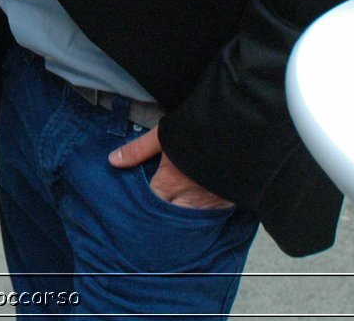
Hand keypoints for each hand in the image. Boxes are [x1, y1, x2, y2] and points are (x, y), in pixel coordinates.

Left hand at [108, 125, 232, 209]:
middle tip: (154, 219)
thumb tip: (113, 161)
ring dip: (182, 220)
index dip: (142, 208)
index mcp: (169, 185)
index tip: (136, 210)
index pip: (149, 205)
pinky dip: (203, 216)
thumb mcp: (164, 136)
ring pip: (190, 222)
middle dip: (161, 220)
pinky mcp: (227, 204)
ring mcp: (210, 205)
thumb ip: (138, 150)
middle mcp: (188, 200)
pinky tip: (198, 211)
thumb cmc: (199, 133)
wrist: (240, 135)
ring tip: (175, 216)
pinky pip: (211, 218)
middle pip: (169, 220)